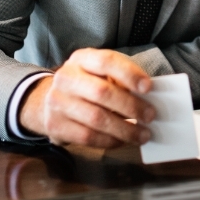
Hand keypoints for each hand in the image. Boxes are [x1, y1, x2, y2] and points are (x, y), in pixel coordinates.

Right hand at [17, 48, 155, 148]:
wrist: (50, 101)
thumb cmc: (87, 85)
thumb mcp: (101, 73)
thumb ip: (122, 80)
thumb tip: (149, 97)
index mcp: (81, 59)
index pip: (106, 61)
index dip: (129, 74)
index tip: (148, 87)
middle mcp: (66, 78)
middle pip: (102, 92)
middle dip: (131, 106)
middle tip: (150, 115)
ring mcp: (57, 102)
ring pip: (96, 118)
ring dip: (125, 129)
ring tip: (143, 134)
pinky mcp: (55, 125)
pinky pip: (87, 137)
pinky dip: (110, 141)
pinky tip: (123, 140)